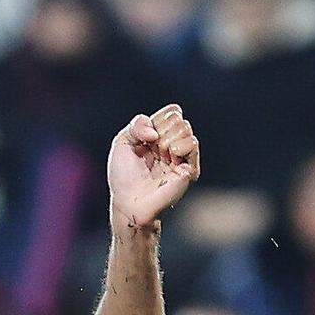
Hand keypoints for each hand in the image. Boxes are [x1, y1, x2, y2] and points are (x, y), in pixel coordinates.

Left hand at [108, 106, 199, 231]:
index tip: (144, 139)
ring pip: (185, 127)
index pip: (171, 112)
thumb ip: (137, 124)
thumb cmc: (124, 177)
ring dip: (166, 141)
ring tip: (160, 158)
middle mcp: (174, 144)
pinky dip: (178, 147)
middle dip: (160, 132)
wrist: (129, 202)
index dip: (157, 121)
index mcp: (160, 136)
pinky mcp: (190, 168)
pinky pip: (192, 143)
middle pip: (177, 118)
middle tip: (152, 153)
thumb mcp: (122, 143)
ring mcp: (183, 156)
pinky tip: (171, 158)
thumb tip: (155, 131)